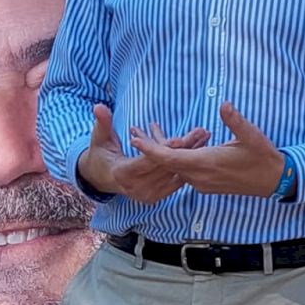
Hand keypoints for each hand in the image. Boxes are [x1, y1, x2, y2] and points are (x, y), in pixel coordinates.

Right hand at [79, 104, 208, 203]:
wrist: (102, 177)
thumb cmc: (101, 154)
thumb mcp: (100, 137)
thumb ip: (102, 122)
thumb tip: (98, 107)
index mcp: (122, 173)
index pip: (147, 161)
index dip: (163, 150)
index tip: (181, 139)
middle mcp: (136, 188)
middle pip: (165, 166)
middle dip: (185, 148)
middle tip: (202, 131)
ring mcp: (147, 195)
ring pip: (173, 172)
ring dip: (191, 155)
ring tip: (205, 137)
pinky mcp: (156, 197)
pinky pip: (175, 181)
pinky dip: (187, 166)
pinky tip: (199, 150)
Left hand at [130, 103, 284, 197]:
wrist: (273, 181)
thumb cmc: (263, 157)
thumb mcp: (252, 135)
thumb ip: (235, 120)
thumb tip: (224, 104)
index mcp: (207, 163)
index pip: (171, 158)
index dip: (151, 150)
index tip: (134, 140)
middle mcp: (200, 176)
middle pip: (166, 163)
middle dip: (149, 148)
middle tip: (134, 131)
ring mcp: (201, 183)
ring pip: (174, 167)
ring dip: (162, 152)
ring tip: (148, 134)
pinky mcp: (205, 184)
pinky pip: (183, 171)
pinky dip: (175, 158)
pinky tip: (173, 145)